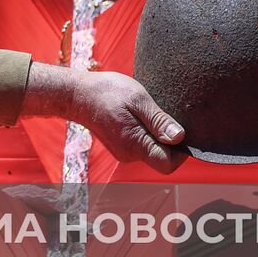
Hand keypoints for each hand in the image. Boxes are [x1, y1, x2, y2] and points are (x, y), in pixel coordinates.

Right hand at [24, 63, 186, 173]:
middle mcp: (129, 155)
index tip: (178, 129)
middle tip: (160, 113)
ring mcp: (124, 152)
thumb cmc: (106, 92)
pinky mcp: (120, 147)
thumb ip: (158, 120)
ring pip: (152, 151)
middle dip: (168, 140)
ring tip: (144, 111)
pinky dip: (146, 133)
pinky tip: (137, 115)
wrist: (77, 94)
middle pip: (162, 158)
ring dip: (156, 134)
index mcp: (134, 144)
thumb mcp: (137, 99)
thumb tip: (180, 137)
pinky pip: (142, 145)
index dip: (180, 151)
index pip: (167, 164)